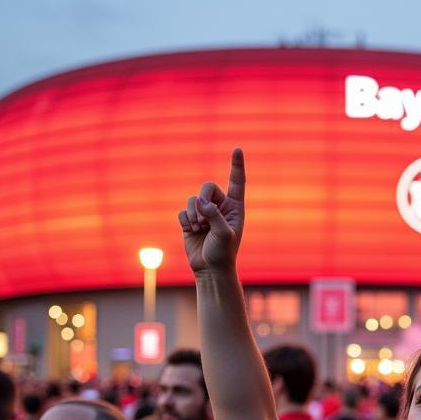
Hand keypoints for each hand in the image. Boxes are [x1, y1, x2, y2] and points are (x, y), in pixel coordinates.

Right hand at [179, 148, 245, 273]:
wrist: (210, 270)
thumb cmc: (223, 254)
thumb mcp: (224, 235)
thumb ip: (214, 216)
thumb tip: (200, 202)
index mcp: (235, 208)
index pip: (237, 182)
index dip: (236, 165)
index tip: (237, 149)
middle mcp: (220, 207)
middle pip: (207, 187)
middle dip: (202, 200)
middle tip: (203, 218)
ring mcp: (205, 213)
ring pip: (193, 200)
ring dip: (194, 214)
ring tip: (199, 229)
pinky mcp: (191, 220)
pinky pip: (183, 211)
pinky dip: (186, 220)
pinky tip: (191, 231)